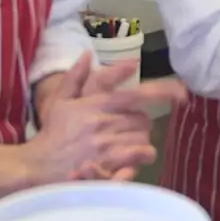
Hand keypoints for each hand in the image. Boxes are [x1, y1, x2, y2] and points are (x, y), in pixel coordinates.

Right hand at [26, 55, 186, 183]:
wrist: (38, 166)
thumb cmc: (52, 134)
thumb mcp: (60, 101)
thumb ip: (75, 76)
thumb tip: (88, 54)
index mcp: (97, 104)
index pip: (137, 94)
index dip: (164, 92)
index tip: (182, 93)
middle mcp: (105, 122)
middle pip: (144, 120)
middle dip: (140, 124)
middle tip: (128, 130)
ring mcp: (108, 145)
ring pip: (144, 138)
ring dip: (141, 141)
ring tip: (128, 145)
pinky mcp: (109, 166)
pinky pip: (138, 156)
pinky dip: (141, 156)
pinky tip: (133, 158)